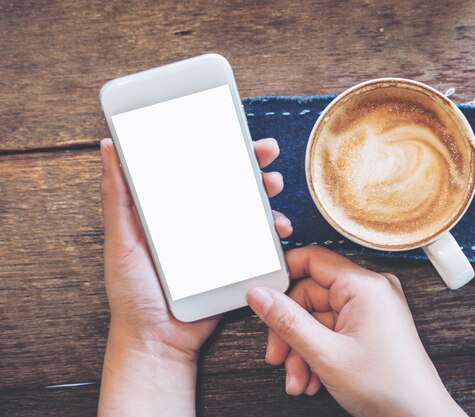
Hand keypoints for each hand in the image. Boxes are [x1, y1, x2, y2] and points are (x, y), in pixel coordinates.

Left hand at [98, 137, 290, 415]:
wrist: (158, 340)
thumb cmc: (133, 293)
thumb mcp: (121, 240)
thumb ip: (118, 198)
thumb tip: (108, 148)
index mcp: (172, 211)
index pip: (196, 169)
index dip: (215, 146)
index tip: (231, 129)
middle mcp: (198, 222)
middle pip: (229, 183)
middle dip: (251, 164)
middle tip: (265, 152)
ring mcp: (220, 242)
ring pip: (250, 208)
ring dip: (267, 193)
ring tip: (274, 187)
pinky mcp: (237, 263)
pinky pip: (260, 242)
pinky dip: (273, 231)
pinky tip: (278, 229)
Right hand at [247, 246, 465, 416]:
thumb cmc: (388, 387)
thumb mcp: (326, 354)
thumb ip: (288, 321)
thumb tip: (260, 295)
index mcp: (364, 285)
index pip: (313, 259)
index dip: (284, 276)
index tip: (262, 296)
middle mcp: (370, 290)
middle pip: (311, 296)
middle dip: (290, 332)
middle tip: (278, 357)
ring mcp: (371, 309)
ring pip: (318, 318)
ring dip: (301, 349)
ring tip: (298, 379)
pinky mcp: (370, 326)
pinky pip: (333, 329)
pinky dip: (318, 352)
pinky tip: (313, 378)